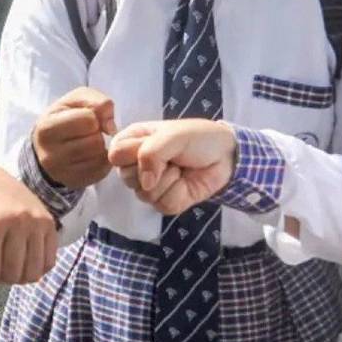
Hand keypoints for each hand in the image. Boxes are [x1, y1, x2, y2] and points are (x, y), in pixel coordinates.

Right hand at [32, 87, 116, 188]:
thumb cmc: (63, 118)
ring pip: (99, 155)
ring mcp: (62, 172)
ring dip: (100, 146)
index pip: (88, 119)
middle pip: (95, 140)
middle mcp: (50, 154)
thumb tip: (111, 127)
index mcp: (46, 128)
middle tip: (88, 131)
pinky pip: (102, 169)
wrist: (45, 147)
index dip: (93, 116)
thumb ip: (97, 101)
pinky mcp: (75, 182)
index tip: (86, 117)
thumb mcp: (75, 100)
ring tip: (89, 142)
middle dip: (97, 132)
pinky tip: (92, 154)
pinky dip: (102, 159)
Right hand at [107, 119, 236, 215]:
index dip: (132, 154)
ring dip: (169, 180)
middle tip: (172, 157)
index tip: (150, 145)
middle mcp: (137, 164)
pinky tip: (186, 182)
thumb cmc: (197, 137)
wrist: (226, 155)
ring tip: (181, 168)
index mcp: (133, 142)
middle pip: (127, 178)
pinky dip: (179, 193)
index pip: (115, 155)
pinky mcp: (165, 202)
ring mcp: (150, 186)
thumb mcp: (172, 135)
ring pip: (145, 195)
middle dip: (155, 168)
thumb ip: (151, 153)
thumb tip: (145, 184)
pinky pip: (162, 205)